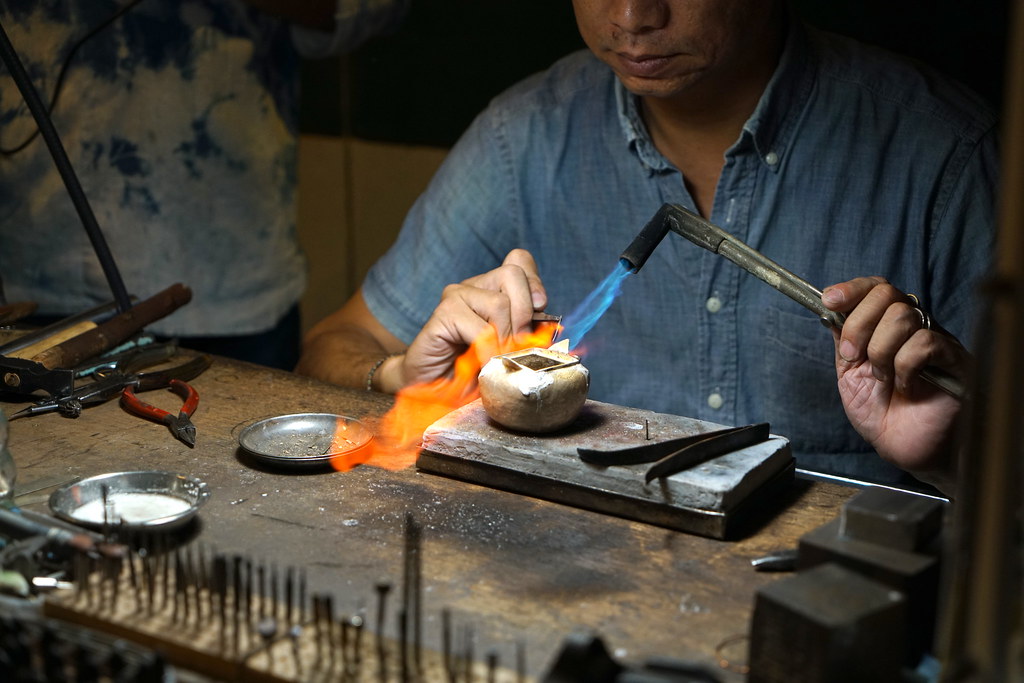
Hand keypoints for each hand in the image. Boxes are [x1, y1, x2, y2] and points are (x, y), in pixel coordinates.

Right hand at [397, 249, 547, 387]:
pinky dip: (488, 352)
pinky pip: (480, 329)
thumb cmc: (475, 370)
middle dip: (524, 315)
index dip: (534, 282)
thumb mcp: (512, 347)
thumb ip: (529, 329)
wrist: (437, 390)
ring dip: (505, 339)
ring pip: (500, 303)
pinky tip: (482, 364)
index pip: (519, 260)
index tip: (538, 309)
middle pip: (513, 275)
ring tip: (496, 359)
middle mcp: (474, 286)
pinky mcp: (442, 315)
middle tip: (516, 345)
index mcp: (493, 288)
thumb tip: (549, 321)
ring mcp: (456, 297)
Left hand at [822, 277, 969, 491]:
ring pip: (902, 317)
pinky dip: (904, 368)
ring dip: (880, 352)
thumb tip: (830, 311)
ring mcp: (936, 341)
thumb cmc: (883, 416)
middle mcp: (914, 328)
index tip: (830, 300)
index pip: (877, 288)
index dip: (853, 289)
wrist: (907, 450)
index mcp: (888, 328)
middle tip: (852, 356)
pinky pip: (924, 343)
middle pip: (886, 294)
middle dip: (858, 324)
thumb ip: (843, 343)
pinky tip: (907, 387)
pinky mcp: (955, 360)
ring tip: (884, 379)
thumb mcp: (850, 376)